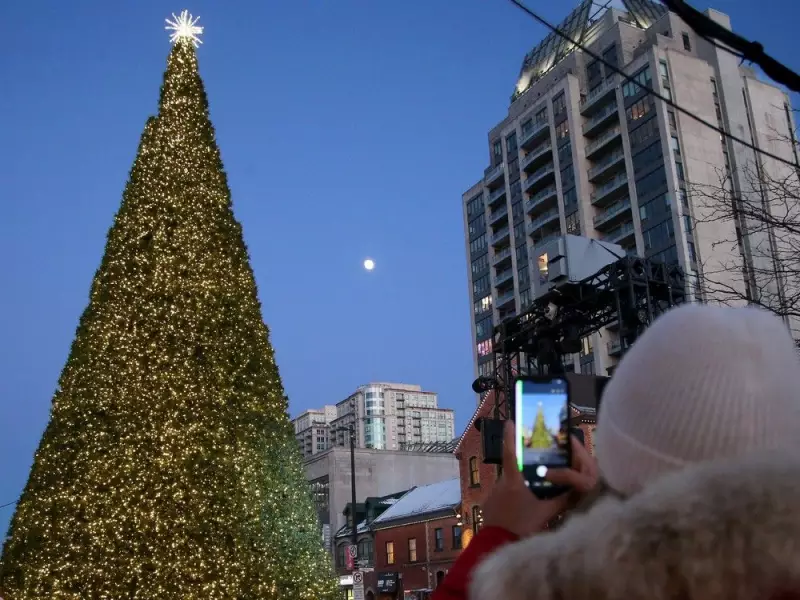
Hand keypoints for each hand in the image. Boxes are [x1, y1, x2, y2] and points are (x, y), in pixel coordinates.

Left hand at [481, 421, 597, 537]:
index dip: (510, 436)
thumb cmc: (522, 526)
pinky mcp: (489, 505)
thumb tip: (577, 490)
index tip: (510, 422)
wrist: (496, 545)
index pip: (510, 453)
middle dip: (524, 470)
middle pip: (513, 470)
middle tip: (534, 472)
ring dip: (519, 488)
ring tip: (530, 497)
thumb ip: (562, 500)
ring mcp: (492, 494)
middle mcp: (500, 483)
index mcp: (513, 480)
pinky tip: (520, 510)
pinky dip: (512, 499)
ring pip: (509, 485)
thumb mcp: (546, 514)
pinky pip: (502, 497)